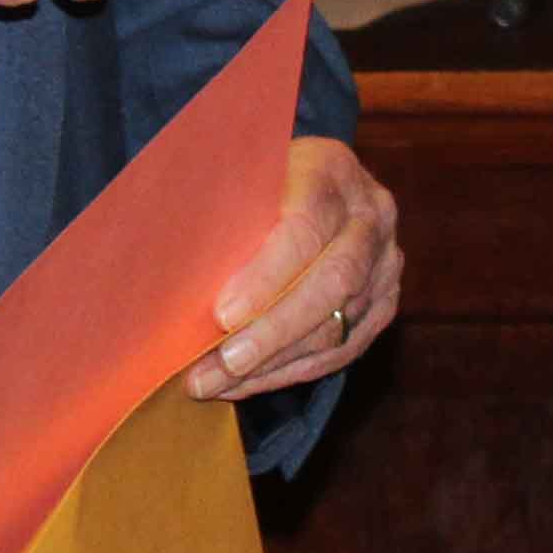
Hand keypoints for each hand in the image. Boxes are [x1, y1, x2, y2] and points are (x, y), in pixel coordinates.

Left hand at [187, 137, 401, 402]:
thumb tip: (167, 269)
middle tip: (218, 366)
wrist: (311, 186)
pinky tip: (246, 383)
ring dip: (273, 363)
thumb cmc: (254, 183)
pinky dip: (290, 372)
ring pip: (337, 325)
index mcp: (332, 168)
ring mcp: (385, 262)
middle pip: (331, 282)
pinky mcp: (384, 303)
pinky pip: (343, 350)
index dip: (266, 274)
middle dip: (271, 332)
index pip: (306, 226)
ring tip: (215, 383)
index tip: (222, 314)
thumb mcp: (238, 176)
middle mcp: (371, 214)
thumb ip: (216, 208)